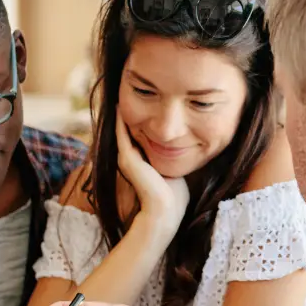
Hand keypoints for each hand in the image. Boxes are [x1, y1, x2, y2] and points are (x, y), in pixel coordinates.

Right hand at [115, 107, 188, 235]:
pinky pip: (120, 133)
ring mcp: (125, 159)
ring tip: (119, 96)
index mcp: (141, 163)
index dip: (140, 122)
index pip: (138, 138)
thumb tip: (188, 149)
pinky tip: (117, 105)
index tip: (144, 106)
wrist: (166, 210)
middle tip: (125, 95)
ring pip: (121, 131)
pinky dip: (119, 119)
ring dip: (120, 115)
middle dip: (129, 115)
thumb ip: (174, 160)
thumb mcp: (174, 171)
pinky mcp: (126, 158)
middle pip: (128, 132)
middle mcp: (130, 160)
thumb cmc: (175, 196)